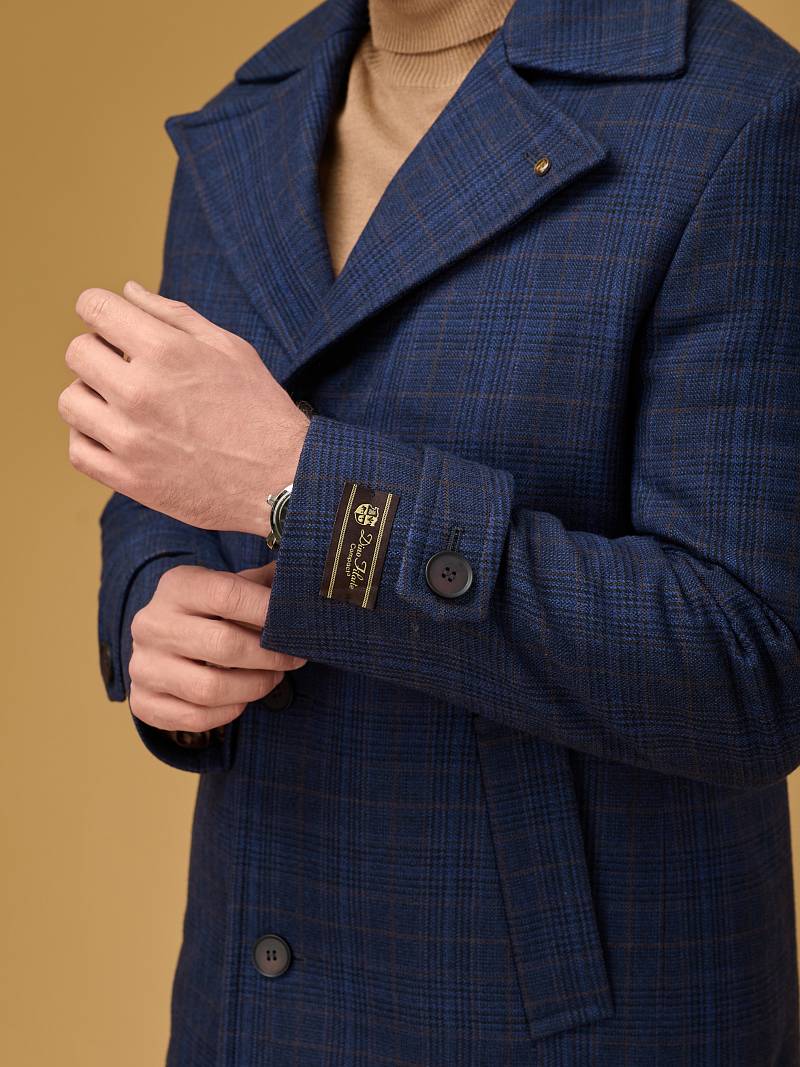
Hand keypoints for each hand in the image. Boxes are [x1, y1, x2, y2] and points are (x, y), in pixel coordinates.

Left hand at [58, 281, 310, 535]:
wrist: (282, 480)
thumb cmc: (261, 410)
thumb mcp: (230, 348)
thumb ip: (173, 314)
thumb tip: (127, 290)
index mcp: (166, 350)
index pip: (94, 308)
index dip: (101, 309)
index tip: (113, 324)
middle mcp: (140, 391)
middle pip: (77, 353)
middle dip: (100, 352)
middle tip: (129, 369)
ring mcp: (130, 439)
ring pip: (71, 401)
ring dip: (92, 397)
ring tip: (124, 405)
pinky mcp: (129, 479)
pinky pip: (77, 451)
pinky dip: (90, 439)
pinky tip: (118, 435)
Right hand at [128, 561, 305, 732]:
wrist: (165, 641)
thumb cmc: (213, 610)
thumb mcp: (235, 585)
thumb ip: (268, 582)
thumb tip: (315, 578)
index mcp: (177, 585)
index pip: (227, 594)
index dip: (269, 610)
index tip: (300, 623)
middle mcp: (151, 623)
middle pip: (223, 646)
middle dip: (270, 656)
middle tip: (295, 658)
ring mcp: (143, 665)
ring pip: (210, 689)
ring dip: (254, 687)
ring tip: (273, 677)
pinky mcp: (143, 701)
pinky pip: (195, 717)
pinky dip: (229, 712)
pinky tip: (243, 698)